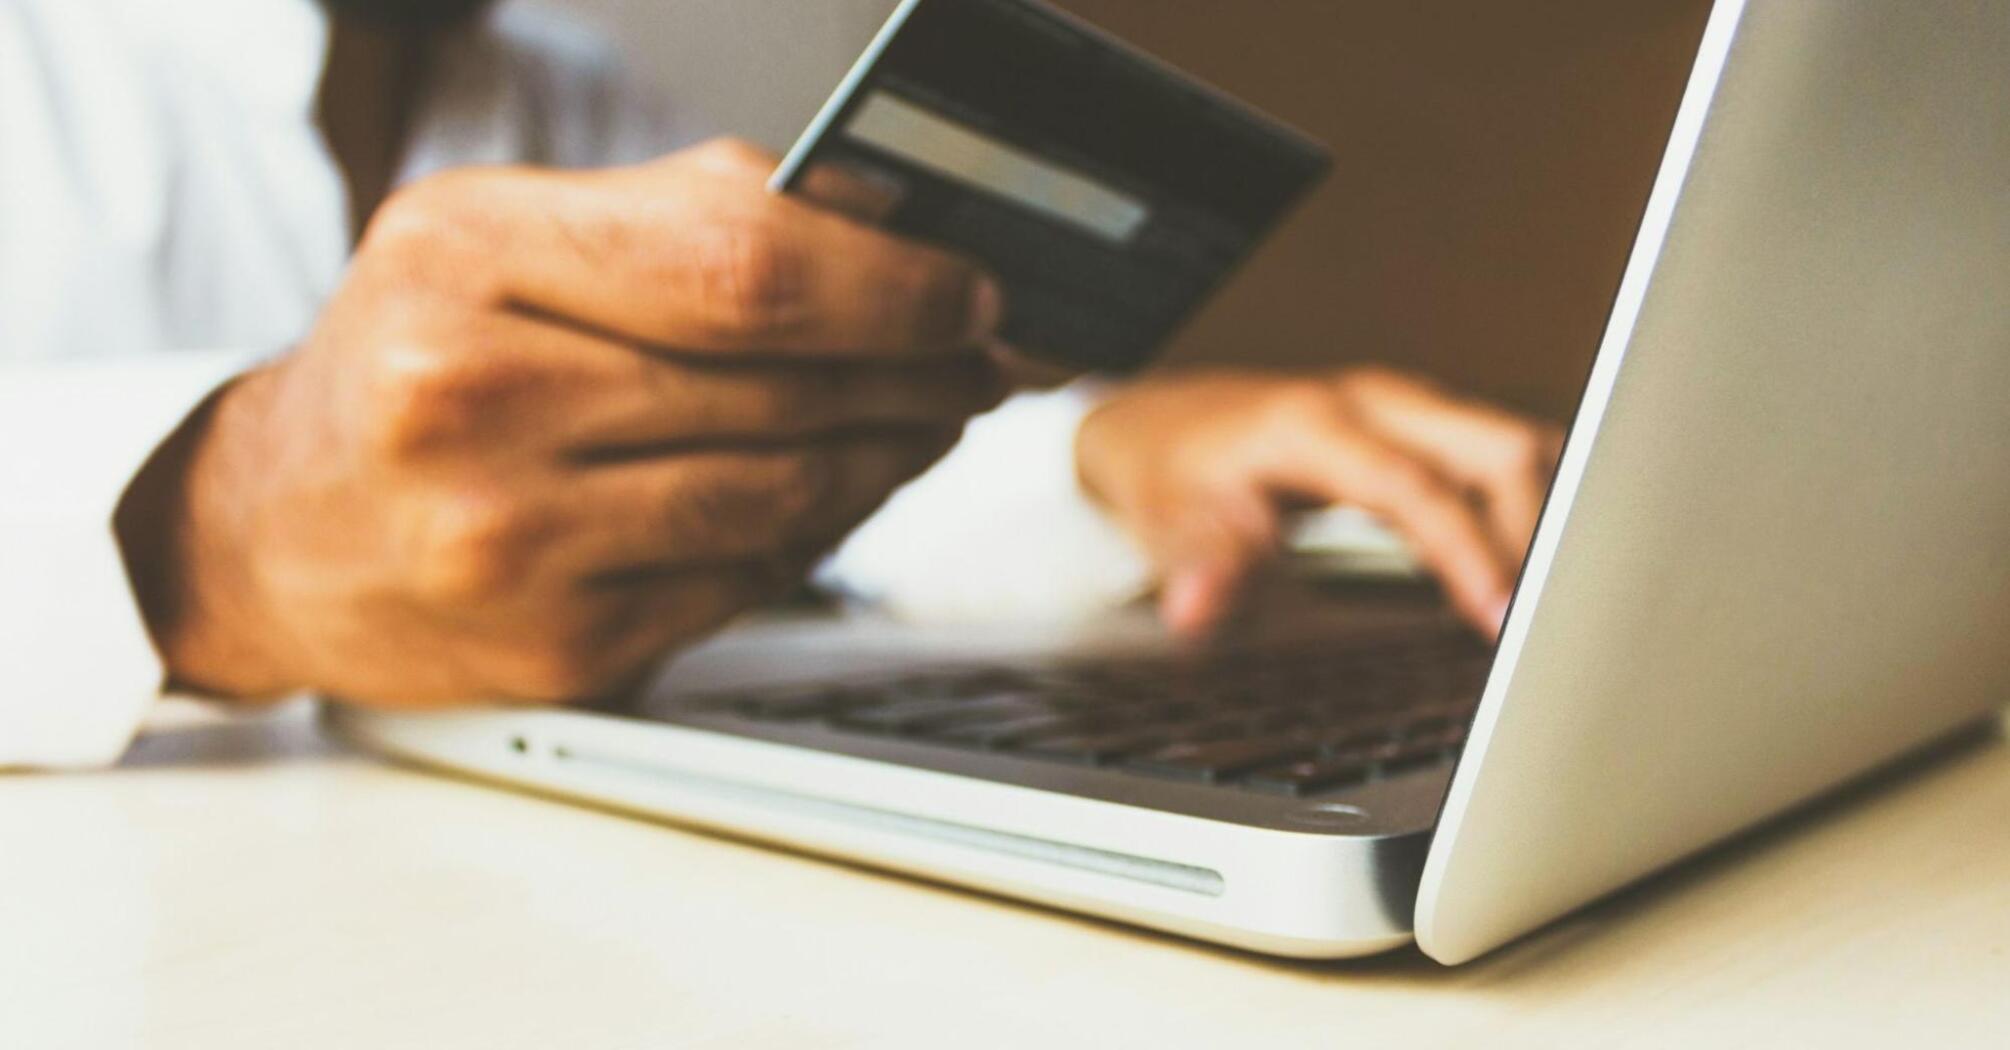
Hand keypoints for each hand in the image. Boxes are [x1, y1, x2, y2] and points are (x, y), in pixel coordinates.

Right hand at [120, 139, 1004, 706]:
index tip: (969, 290)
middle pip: (780, 384)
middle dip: (918, 370)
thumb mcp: (504, 237)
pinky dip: (818, 532)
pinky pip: (747, 580)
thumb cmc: (413, 361)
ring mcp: (510, 542)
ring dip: (889, 455)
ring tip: (928, 419)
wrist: (277, 530)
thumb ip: (687, 214)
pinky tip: (840, 492)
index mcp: (464, 258)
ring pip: (783, 494)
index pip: (742, 266)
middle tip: (980, 359)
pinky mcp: (556, 646)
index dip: (892, 283)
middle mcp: (470, 401)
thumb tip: (890, 224)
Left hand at [1075, 367, 1562, 637]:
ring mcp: (1405, 408)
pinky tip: (1536, 568)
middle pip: (1498, 448)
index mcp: (1316, 423)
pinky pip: (1501, 458)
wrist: (1161, 423)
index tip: (1502, 617)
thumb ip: (1199, 563)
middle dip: (1538, 532)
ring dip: (1548, 517)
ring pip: (1514, 445)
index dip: (1468, 552)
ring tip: (1561, 603)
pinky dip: (1531, 508)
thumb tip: (1195, 609)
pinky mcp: (1421, 426)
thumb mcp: (1168, 521)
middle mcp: (1374, 402)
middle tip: (1551, 622)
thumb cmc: (1170, 472)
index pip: (1418, 487)